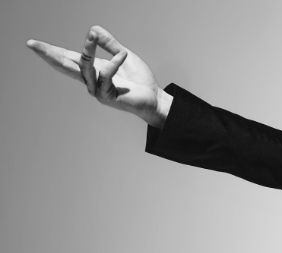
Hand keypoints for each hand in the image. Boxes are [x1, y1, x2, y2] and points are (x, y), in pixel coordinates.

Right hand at [26, 25, 170, 126]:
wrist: (154, 98)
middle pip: (64, 66)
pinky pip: (105, 76)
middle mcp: (90, 80)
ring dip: (87, 50)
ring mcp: (97, 90)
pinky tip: (123, 54)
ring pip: (84, 68)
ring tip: (92, 37)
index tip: (32, 44)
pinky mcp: (107, 96)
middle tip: (31, 44)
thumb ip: (110, 44)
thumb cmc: (139, 80)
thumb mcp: (123, 55)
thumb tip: (94, 29)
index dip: (51, 51)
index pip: (67, 58)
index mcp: (92, 70)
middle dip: (48, 55)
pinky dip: (114, 63)